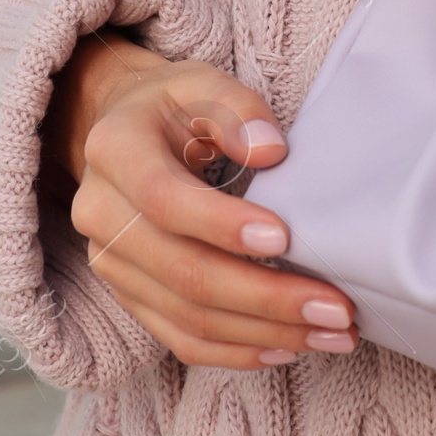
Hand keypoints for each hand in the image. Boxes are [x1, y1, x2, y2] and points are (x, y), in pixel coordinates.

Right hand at [46, 33, 357, 370]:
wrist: (120, 129)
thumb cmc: (172, 106)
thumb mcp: (202, 83)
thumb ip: (238, 108)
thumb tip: (273, 152)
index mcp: (115, 152)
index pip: (165, 200)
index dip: (222, 224)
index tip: (285, 236)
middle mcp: (101, 215)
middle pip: (184, 273)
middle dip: (266, 297)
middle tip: (334, 306)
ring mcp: (112, 265)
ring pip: (189, 318)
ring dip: (265, 332)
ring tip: (330, 333)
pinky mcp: (130, 296)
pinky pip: (181, 339)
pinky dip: (237, 351)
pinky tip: (288, 346)